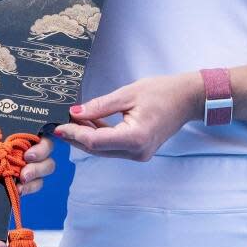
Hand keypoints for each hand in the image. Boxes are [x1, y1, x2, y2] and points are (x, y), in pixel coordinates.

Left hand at [0, 129, 54, 195]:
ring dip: (36, 178)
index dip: (40, 143)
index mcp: (13, 132)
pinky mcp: (18, 182)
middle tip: (24, 173)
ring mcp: (23, 165)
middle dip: (40, 163)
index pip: (38, 133)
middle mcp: (22, 147)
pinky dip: (29, 189)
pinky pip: (33, 185)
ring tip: (21, 183)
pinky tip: (19, 191)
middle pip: (46, 153)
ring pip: (43, 170)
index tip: (28, 153)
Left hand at [54, 71, 202, 161]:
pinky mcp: (139, 151)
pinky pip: (113, 147)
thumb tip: (75, 113)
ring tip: (72, 121)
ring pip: (103, 150)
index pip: (95, 141)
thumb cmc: (162, 92)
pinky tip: (89, 125)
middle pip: (97, 149)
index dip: (74, 133)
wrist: (187, 99)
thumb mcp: (127, 94)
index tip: (58, 125)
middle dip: (77, 136)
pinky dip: (100, 137)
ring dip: (87, 137)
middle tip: (60, 123)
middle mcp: (137, 152)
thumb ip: (99, 106)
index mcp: (135, 138)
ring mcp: (139, 154)